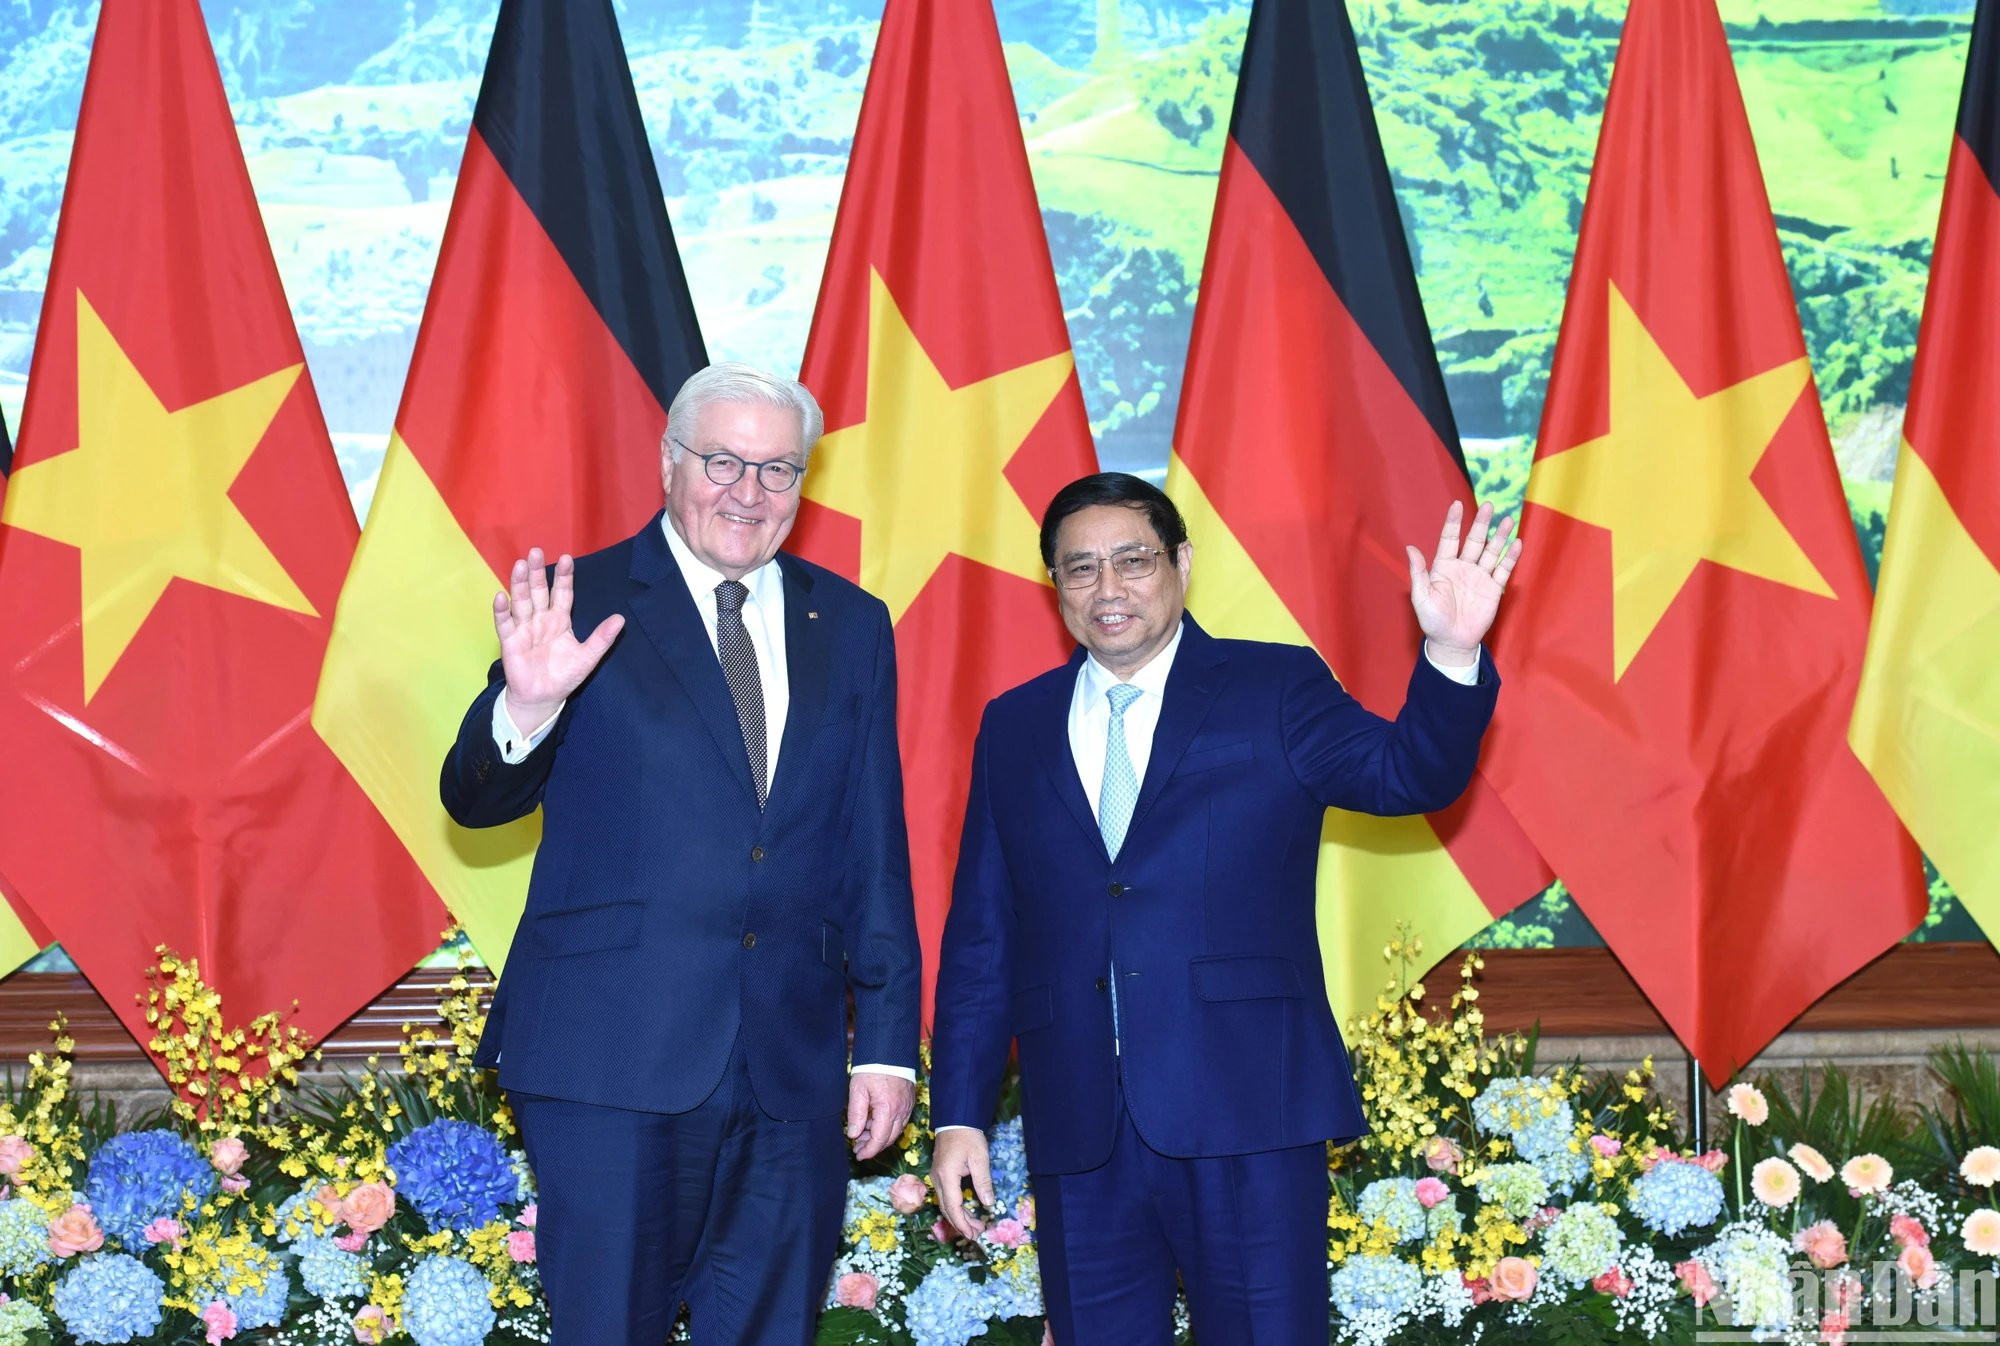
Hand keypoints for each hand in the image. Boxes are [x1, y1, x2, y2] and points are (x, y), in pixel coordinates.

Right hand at [493, 548, 624, 727]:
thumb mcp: (588, 657)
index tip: (566, 558)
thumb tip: (620, 619)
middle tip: (535, 551)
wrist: (543, 698)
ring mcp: (524, 629)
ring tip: (520, 565)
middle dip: (537, 572)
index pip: (562, 593)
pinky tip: (500, 596)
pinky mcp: (510, 642)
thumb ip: (602, 638)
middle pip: (538, 591)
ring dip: (519, 584)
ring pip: (521, 601)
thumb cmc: (564, 676)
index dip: (564, 577)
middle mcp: (540, 619)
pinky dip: (501, 611)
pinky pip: (504, 624)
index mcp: (560, 620)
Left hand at [846, 1073, 914, 1161]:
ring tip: (862, 1134)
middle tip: (858, 1147)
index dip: (868, 1151)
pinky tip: (874, 1123)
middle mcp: (901, 1111)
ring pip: (895, 1131)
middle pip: (889, 1138)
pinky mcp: (909, 1102)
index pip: (879, 1139)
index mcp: (888, 1110)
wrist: (890, 1051)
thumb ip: (856, 1114)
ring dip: (879, 1136)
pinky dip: (887, 1126)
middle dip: (873, 1146)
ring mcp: (907, 1107)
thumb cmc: (872, 1069)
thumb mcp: (858, 1090)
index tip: (858, 1155)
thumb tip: (853, 1135)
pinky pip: (899, 1121)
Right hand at [930, 1128, 993, 1241]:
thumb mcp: (980, 1158)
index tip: (973, 1235)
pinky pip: (946, 1196)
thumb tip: (988, 1204)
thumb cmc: (968, 1137)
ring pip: (945, 1204)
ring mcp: (936, 1177)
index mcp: (946, 1176)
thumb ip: (983, 1182)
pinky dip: (956, 1207)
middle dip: (961, 1224)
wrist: (955, 1119)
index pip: (952, 1206)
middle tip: (977, 1234)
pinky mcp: (940, 1175)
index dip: (962, 1224)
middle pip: (947, 1209)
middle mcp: (937, 1179)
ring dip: (959, 1217)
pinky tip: (967, 1212)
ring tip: (975, 1226)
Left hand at [1405, 500, 1521, 662]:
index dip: (1453, 522)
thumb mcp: (1421, 597)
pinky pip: (1503, 570)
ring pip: (1491, 552)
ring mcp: (1479, 577)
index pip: (1449, 539)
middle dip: (1481, 523)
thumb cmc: (1432, 621)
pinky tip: (1516, 543)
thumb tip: (1410, 548)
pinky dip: (1510, 557)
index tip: (1456, 504)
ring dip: (1499, 537)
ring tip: (1508, 520)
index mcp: (1443, 567)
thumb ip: (1418, 573)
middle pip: (1474, 541)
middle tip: (1489, 505)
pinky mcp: (1493, 589)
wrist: (1452, 642)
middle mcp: (1463, 567)